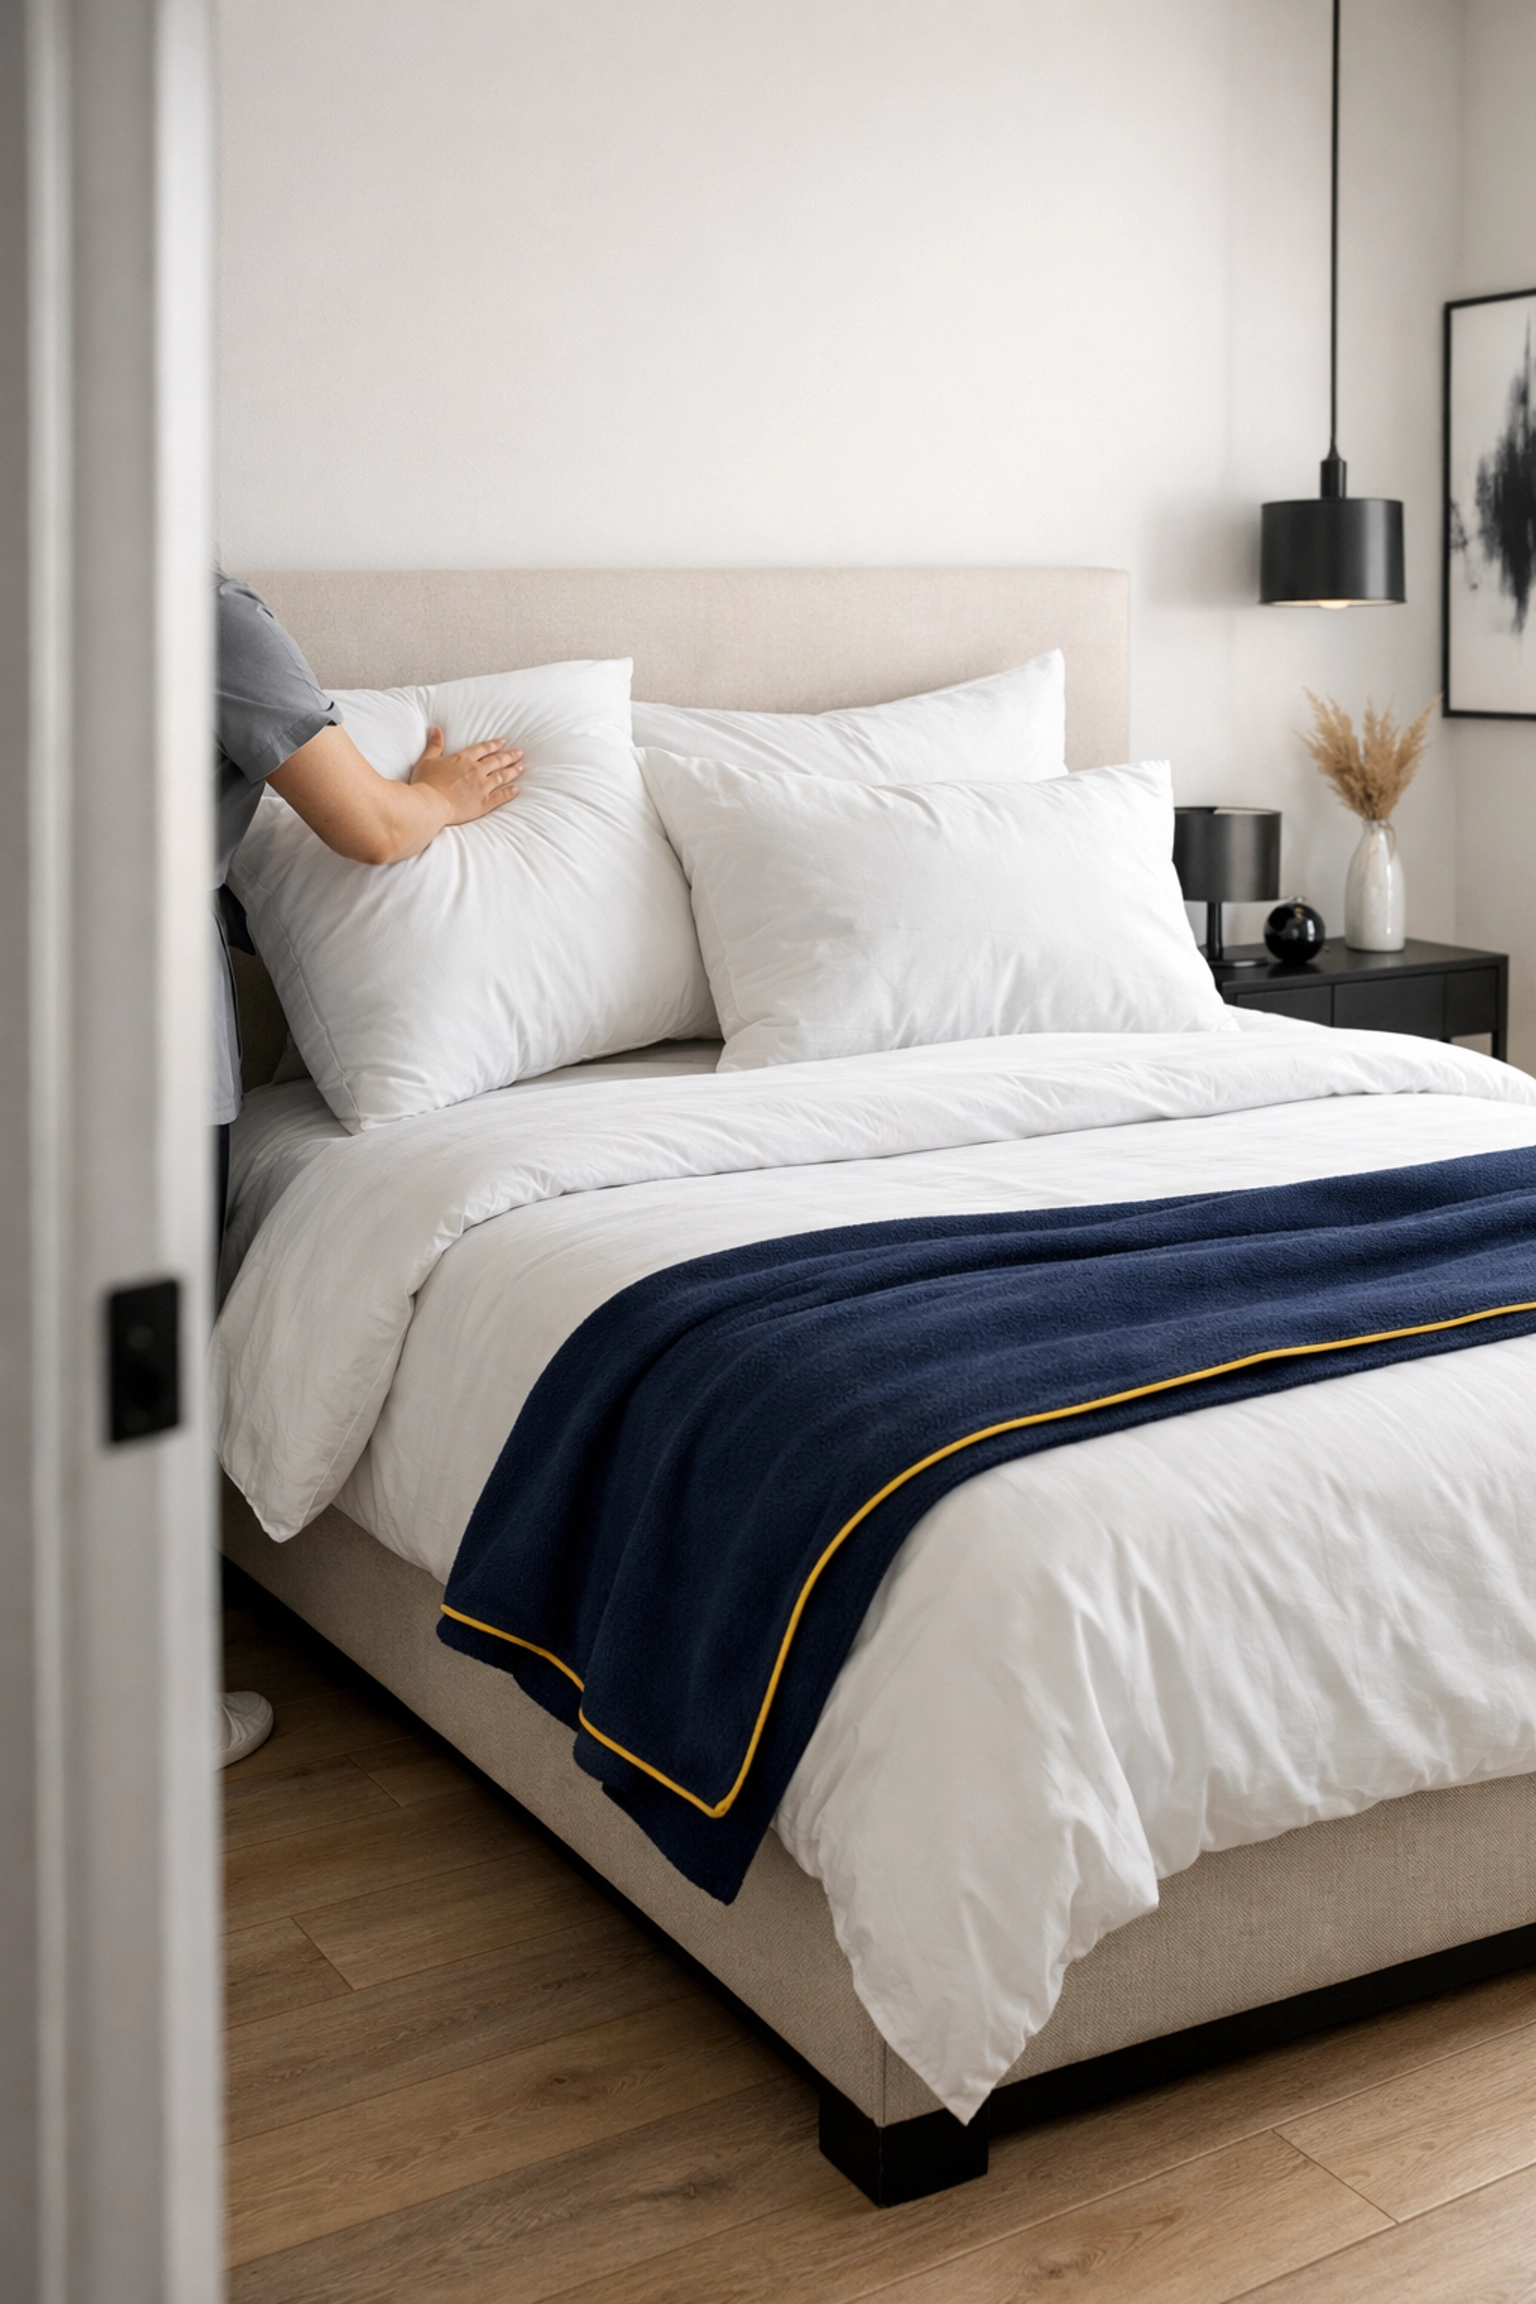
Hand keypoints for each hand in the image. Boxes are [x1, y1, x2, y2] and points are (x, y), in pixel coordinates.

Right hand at [408, 726, 523, 825]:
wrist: (430, 803)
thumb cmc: (426, 783)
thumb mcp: (427, 759)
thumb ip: (434, 744)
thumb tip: (435, 728)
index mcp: (463, 759)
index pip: (483, 749)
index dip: (494, 745)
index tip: (503, 742)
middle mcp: (476, 770)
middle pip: (496, 761)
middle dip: (509, 756)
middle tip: (519, 753)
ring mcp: (482, 787)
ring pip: (502, 776)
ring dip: (513, 771)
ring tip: (521, 767)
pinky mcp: (483, 803)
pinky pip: (501, 796)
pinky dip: (510, 792)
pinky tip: (516, 789)